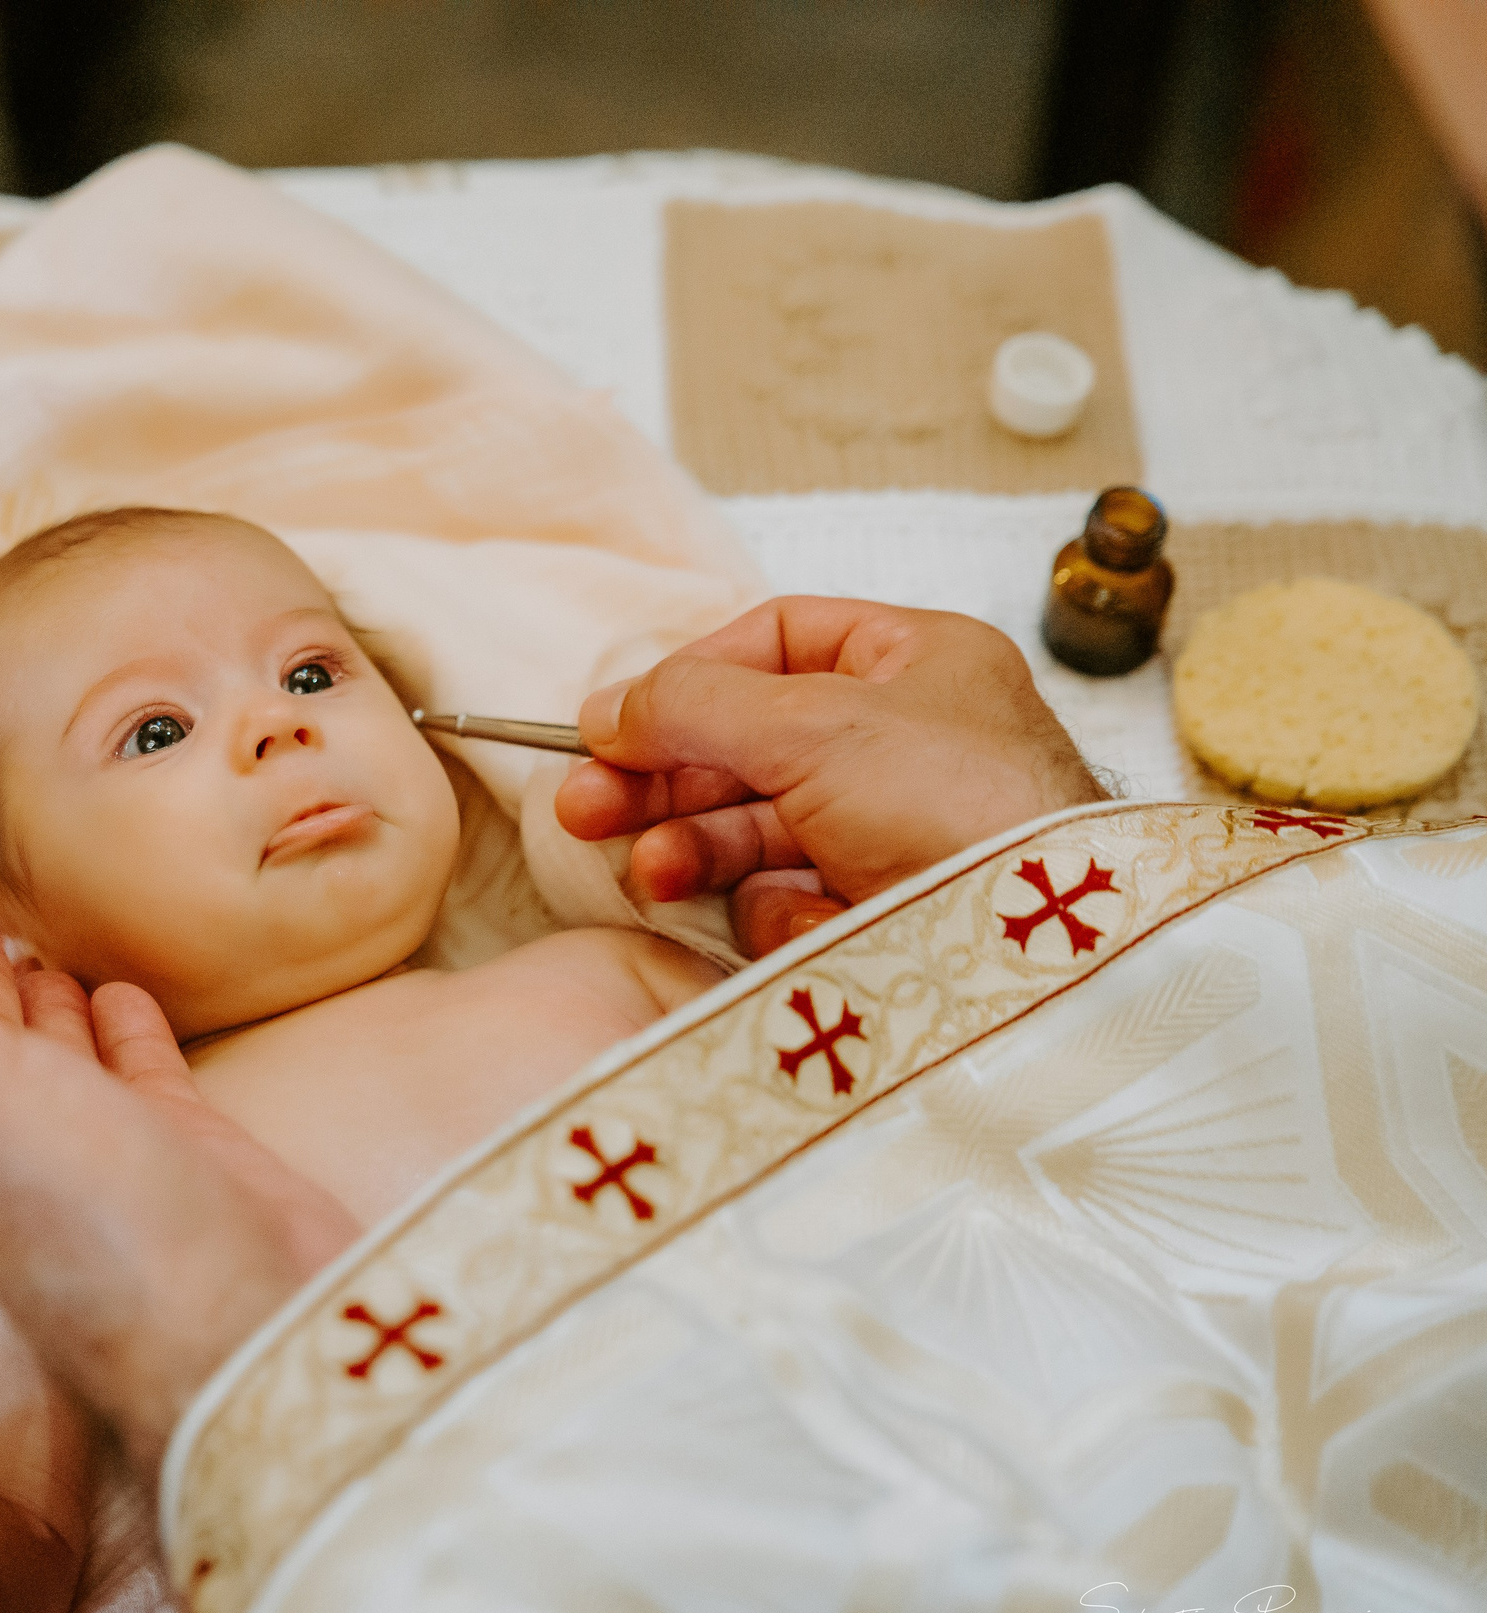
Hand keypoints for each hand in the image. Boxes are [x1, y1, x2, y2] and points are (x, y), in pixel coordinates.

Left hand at [0, 882, 354, 1481]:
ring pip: (53, 1056)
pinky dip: (126, 1030)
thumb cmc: (69, 1210)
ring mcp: (99, 1154)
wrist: (240, 1329)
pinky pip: (143, 1078)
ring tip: (33, 943)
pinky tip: (127, 994)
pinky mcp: (184, 1160)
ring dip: (37, 1000)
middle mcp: (5, 1141)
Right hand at [557, 597, 1105, 922]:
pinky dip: (781, 913)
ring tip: (653, 874)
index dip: (689, 679)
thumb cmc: (964, 809)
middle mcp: (908, 741)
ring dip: (697, 848)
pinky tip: (798, 923)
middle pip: (749, 744)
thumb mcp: (813, 723)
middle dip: (666, 779)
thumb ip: (696, 704)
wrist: (1047, 952)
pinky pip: (798, 900)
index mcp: (916, 663)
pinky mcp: (888, 913)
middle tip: (583, 808)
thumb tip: (608, 705)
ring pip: (760, 828)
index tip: (615, 723)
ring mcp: (899, 831)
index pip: (776, 642)